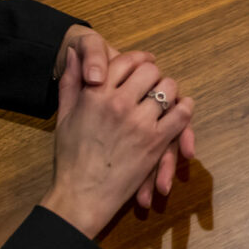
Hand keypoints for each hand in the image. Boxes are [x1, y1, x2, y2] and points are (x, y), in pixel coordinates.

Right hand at [51, 29, 191, 201]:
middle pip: (149, 71)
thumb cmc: (70, 158)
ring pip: (168, 89)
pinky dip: (184, 108)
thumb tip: (72, 54)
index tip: (140, 64)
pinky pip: (181, 115)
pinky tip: (181, 109)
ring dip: (169, 90)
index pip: (123, 61)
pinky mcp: (156, 141)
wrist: (81, 195)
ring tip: (165, 95)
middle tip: (153, 81)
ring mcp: (140, 122)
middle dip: (153, 74)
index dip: (135, 60)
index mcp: (95, 94)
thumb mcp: (64, 115)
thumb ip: (70, 81)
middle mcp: (118, 103)